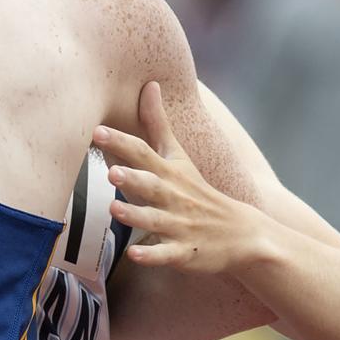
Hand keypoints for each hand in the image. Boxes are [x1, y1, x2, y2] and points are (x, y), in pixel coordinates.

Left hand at [91, 81, 266, 274]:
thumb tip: (149, 84)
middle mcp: (173, 197)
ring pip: (155, 221)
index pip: (143, 153)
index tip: (97, 131)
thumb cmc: (197, 190)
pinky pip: (165, 255)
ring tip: (113, 209)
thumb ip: (157, 122)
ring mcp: (178, 225)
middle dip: (132, 179)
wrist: (242, 233)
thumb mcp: (179, 155)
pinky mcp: (183, 252)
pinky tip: (133, 255)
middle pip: (151, 186)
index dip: (121, 143)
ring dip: (135, 215)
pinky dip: (151, 256)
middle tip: (111, 172)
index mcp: (169, 172)